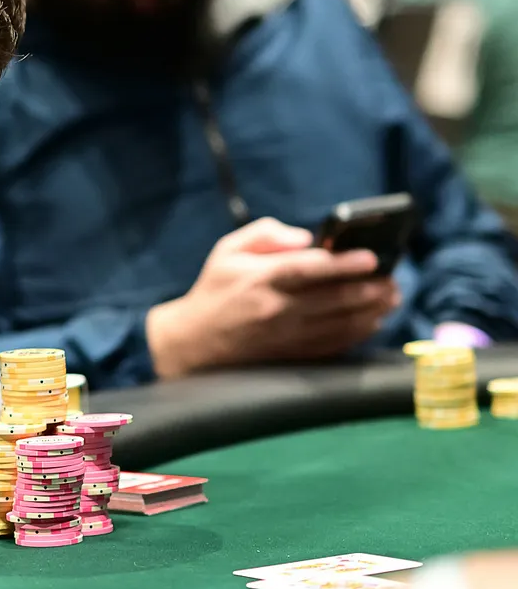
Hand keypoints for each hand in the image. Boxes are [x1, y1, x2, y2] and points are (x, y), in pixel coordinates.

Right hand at [147, 218, 399, 377]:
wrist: (195, 341)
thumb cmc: (215, 288)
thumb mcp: (228, 250)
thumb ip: (266, 233)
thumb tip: (306, 238)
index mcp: (261, 278)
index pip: (309, 269)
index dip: (344, 264)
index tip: (372, 258)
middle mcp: (278, 308)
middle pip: (334, 299)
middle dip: (370, 289)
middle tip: (393, 279)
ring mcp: (288, 335)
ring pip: (341, 323)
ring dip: (372, 311)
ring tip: (390, 297)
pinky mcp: (293, 354)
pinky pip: (335, 344)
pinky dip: (358, 333)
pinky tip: (373, 321)